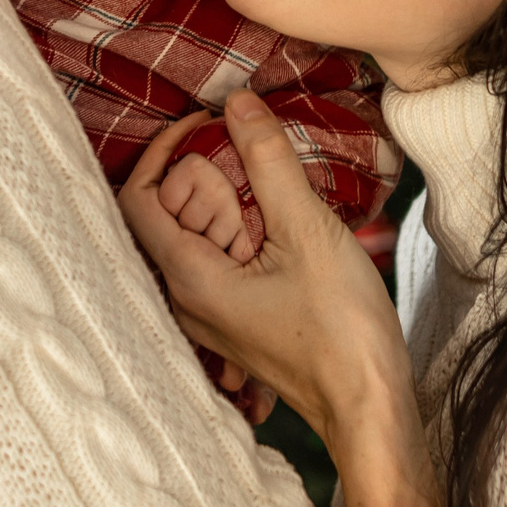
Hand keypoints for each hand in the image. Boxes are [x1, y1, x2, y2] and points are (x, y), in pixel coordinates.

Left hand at [118, 91, 407, 447]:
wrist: (369, 405)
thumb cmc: (341, 329)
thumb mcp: (308, 229)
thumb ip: (268, 161)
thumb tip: (237, 102)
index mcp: (188, 278)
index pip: (137, 197)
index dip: (163, 149)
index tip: (206, 122)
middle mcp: (183, 301)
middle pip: (162, 214)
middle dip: (198, 172)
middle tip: (246, 153)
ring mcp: (208, 316)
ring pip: (190, 237)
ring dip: (220, 201)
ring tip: (266, 184)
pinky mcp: (234, 321)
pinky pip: (214, 260)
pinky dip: (235, 229)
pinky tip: (276, 224)